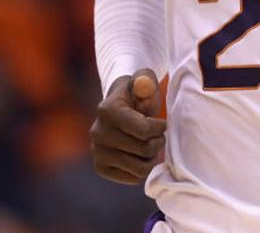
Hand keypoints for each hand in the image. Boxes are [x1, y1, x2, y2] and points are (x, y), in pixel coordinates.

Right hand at [90, 69, 166, 183]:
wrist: (120, 109)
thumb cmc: (137, 95)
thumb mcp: (144, 81)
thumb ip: (146, 79)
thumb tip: (143, 85)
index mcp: (106, 110)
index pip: (144, 130)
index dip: (160, 128)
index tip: (162, 123)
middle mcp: (96, 132)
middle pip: (144, 150)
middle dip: (158, 142)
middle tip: (159, 136)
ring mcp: (96, 151)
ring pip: (140, 168)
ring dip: (153, 158)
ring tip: (152, 146)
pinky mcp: (101, 167)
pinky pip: (133, 178)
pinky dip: (143, 169)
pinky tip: (141, 156)